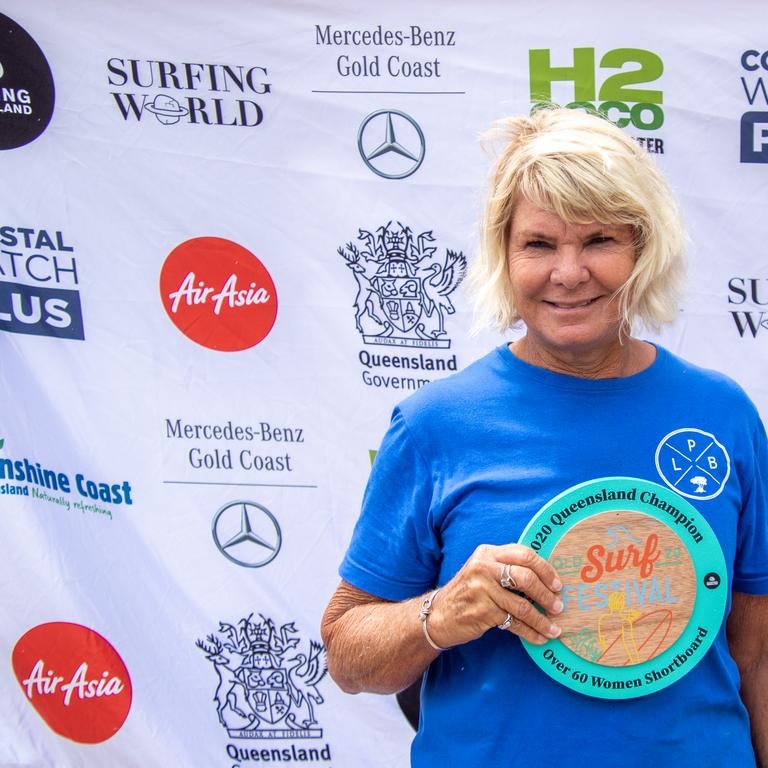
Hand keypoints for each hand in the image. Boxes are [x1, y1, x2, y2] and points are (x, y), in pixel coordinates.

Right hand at [426, 544, 562, 647]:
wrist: (439, 614)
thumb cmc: (469, 592)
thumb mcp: (483, 570)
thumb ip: (507, 567)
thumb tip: (545, 578)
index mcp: (488, 553)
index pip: (524, 554)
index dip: (545, 569)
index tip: (557, 584)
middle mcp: (484, 567)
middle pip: (526, 577)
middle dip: (546, 594)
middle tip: (558, 606)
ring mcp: (482, 589)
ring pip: (522, 605)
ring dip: (542, 619)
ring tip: (554, 629)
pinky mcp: (482, 611)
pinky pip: (514, 623)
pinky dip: (530, 632)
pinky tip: (539, 638)